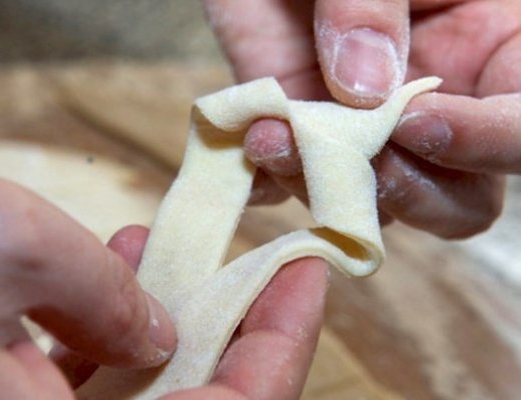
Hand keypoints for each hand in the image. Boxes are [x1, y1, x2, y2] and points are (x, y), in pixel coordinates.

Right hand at [0, 174, 328, 398]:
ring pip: (137, 389)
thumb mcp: (13, 250)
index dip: (281, 345)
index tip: (309, 275)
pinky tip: (117, 266)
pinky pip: (83, 377)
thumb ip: (106, 295)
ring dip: (168, 318)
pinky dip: (109, 323)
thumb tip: (158, 327)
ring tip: (176, 252)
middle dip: (233, 332)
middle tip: (263, 267)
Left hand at [205, 0, 520, 237]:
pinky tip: (251, 143)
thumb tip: (365, 88)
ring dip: (328, 188)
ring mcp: (366, 135)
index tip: (414, 121)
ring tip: (273, 136)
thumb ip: (370, 4)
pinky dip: (273, 179)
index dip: (490, 141)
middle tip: (356, 147)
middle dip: (410, 190)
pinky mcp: (306, 142)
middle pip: (461, 199)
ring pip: (379, 208)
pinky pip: (298, 187)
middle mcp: (435, 109)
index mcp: (489, 50)